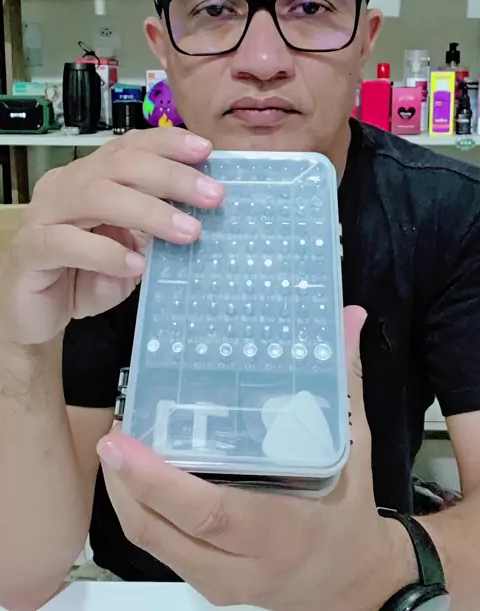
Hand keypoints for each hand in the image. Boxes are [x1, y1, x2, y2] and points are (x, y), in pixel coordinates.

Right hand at [0, 129, 223, 345]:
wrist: (39, 315)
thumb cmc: (88, 275)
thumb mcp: (132, 247)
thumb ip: (156, 227)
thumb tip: (202, 212)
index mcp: (90, 175)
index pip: (129, 146)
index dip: (167, 143)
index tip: (205, 150)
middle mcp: (65, 185)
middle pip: (119, 164)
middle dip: (171, 176)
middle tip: (213, 195)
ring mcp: (43, 214)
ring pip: (96, 196)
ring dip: (149, 211)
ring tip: (188, 232)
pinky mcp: (30, 249)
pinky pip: (67, 242)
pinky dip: (106, 252)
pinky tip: (136, 266)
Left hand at [99, 307, 412, 610]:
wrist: (352, 583)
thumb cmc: (350, 513)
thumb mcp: (353, 447)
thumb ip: (344, 382)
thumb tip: (351, 316)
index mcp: (281, 530)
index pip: (209, 513)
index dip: (157, 480)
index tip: (122, 441)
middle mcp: (243, 565)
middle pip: (161, 530)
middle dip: (125, 481)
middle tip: (114, 431)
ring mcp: (220, 582)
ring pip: (151, 542)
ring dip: (124, 494)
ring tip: (118, 444)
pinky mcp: (205, 583)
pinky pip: (159, 548)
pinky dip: (138, 509)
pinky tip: (135, 472)